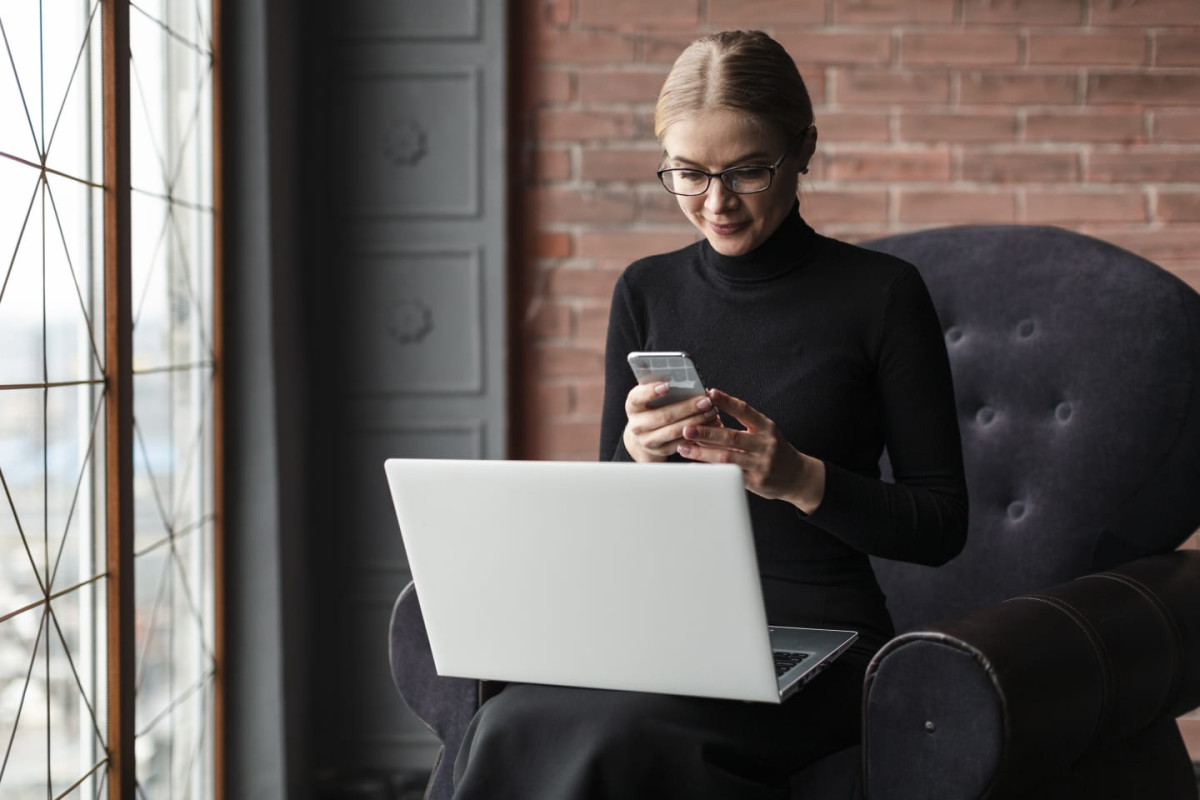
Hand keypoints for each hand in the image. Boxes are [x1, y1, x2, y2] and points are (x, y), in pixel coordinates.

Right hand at [623, 383, 722, 461]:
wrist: (644, 433)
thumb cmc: (652, 406)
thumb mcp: (650, 394)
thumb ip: (660, 384)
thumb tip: (679, 375)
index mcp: (632, 405)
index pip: (638, 397)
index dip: (651, 391)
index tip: (667, 385)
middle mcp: (637, 425)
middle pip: (663, 416)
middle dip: (687, 408)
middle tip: (705, 400)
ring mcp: (648, 440)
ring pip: (674, 431)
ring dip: (696, 421)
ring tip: (711, 411)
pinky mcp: (661, 451)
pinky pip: (682, 443)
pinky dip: (698, 433)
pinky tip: (710, 424)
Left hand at [675, 389, 825, 512]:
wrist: (797, 476)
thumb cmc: (775, 451)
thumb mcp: (765, 433)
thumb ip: (742, 426)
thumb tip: (708, 417)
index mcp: (766, 427)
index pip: (745, 410)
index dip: (727, 401)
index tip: (709, 393)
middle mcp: (765, 444)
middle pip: (732, 436)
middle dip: (707, 432)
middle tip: (687, 428)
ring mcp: (761, 464)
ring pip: (728, 457)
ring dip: (703, 452)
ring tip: (684, 448)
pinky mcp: (755, 481)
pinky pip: (729, 474)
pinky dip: (710, 470)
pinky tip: (695, 466)